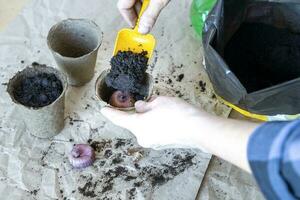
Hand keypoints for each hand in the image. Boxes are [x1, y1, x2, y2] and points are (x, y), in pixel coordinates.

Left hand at [101, 96, 258, 171]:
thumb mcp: (159, 102)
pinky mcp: (162, 145)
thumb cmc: (177, 113)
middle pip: (134, 123)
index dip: (110, 113)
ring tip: (163, 110)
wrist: (198, 129)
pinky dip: (155, 125)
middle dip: (139, 113)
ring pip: (144, 127)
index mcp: (137, 126)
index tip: (103, 110)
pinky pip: (153, 132)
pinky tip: (167, 118)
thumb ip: (145, 105)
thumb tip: (140, 108)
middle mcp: (142, 137)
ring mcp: (152, 143)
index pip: (119, 119)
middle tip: (148, 102)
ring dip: (148, 118)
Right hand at [117, 0, 169, 33]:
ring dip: (143, 10)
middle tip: (145, 23)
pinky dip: (146, 3)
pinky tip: (153, 5)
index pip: (123, 7)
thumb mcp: (159, 1)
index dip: (129, 19)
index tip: (136, 28)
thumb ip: (151, 15)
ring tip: (152, 13)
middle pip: (128, 5)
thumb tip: (143, 30)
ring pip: (134, 2)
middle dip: (137, 16)